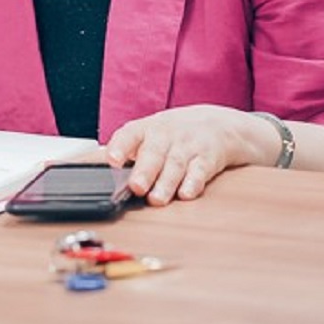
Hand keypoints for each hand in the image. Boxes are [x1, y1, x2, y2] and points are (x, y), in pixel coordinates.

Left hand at [106, 105, 265, 204]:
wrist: (219, 124)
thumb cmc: (176, 135)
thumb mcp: (153, 135)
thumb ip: (131, 154)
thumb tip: (103, 174)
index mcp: (148, 128)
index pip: (130, 134)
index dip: (120, 146)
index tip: (111, 160)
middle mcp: (167, 135)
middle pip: (154, 152)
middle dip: (145, 170)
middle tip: (135, 187)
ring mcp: (189, 145)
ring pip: (175, 164)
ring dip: (166, 183)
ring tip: (156, 199)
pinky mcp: (209, 157)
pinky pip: (201, 170)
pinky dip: (194, 182)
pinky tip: (186, 194)